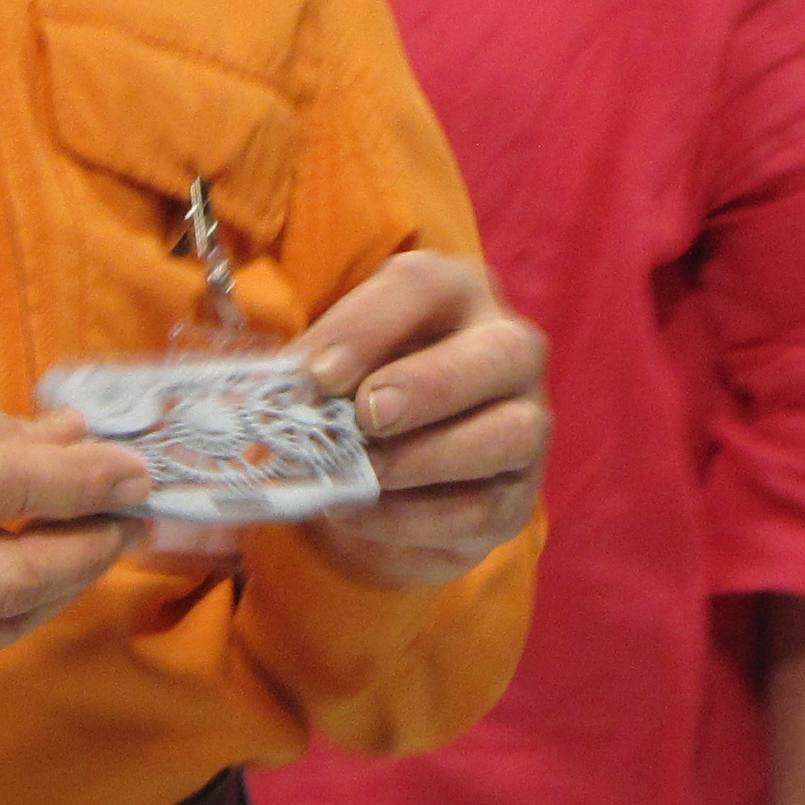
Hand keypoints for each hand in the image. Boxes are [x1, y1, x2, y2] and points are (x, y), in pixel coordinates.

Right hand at [0, 350, 152, 649]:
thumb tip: (70, 440)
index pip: (11, 490)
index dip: (90, 483)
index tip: (136, 470)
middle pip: (16, 581)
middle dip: (90, 550)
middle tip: (128, 515)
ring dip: (61, 587)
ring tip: (93, 541)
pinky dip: (9, 605)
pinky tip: (31, 566)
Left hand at [294, 252, 548, 587]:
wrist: (391, 466)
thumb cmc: (357, 388)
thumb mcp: (335, 358)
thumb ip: (313, 363)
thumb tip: (278, 389)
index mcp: (455, 295)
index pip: (424, 288)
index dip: (367, 328)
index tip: (316, 373)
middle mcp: (508, 350)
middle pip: (501, 353)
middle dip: (430, 385)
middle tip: (367, 415)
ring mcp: (526, 423)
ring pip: (510, 434)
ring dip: (429, 456)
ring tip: (364, 472)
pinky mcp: (516, 497)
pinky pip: (481, 509)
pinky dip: (415, 516)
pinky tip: (360, 513)